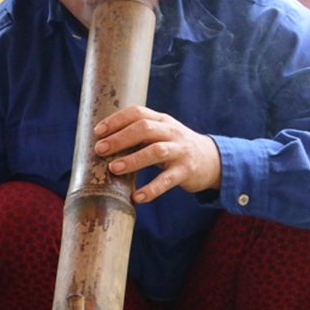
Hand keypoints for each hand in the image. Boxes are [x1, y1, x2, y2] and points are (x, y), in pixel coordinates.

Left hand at [93, 105, 221, 202]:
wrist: (212, 160)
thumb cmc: (174, 146)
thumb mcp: (159, 134)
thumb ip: (137, 134)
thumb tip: (100, 142)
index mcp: (161, 120)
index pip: (137, 112)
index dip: (116, 120)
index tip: (97, 131)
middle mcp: (171, 132)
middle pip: (144, 128)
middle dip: (120, 138)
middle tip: (100, 149)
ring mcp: (180, 151)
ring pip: (156, 151)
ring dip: (133, 160)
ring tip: (114, 168)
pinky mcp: (186, 171)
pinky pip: (167, 180)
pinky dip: (151, 189)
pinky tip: (137, 197)